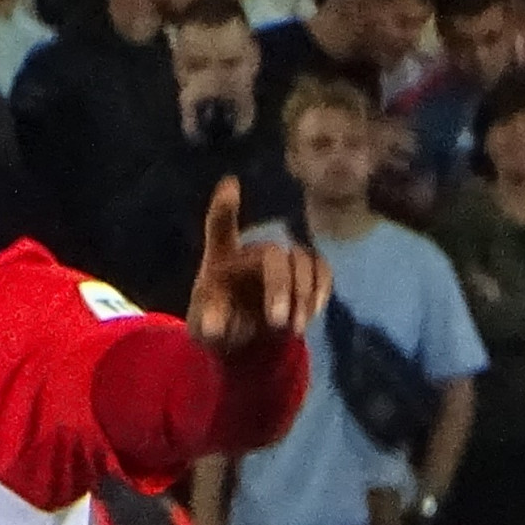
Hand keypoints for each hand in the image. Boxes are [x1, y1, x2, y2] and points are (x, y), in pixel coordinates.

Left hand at [184, 181, 326, 351]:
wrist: (245, 338)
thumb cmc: (220, 323)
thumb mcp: (203, 330)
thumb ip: (204, 325)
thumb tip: (213, 326)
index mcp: (221, 259)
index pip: (221, 227)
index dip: (225, 208)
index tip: (231, 186)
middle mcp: (254, 253)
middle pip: (273, 254)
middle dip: (279, 286)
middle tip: (276, 321)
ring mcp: (282, 260)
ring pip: (301, 260)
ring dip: (303, 294)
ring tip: (294, 328)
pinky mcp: (305, 273)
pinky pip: (322, 270)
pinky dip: (320, 291)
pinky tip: (311, 314)